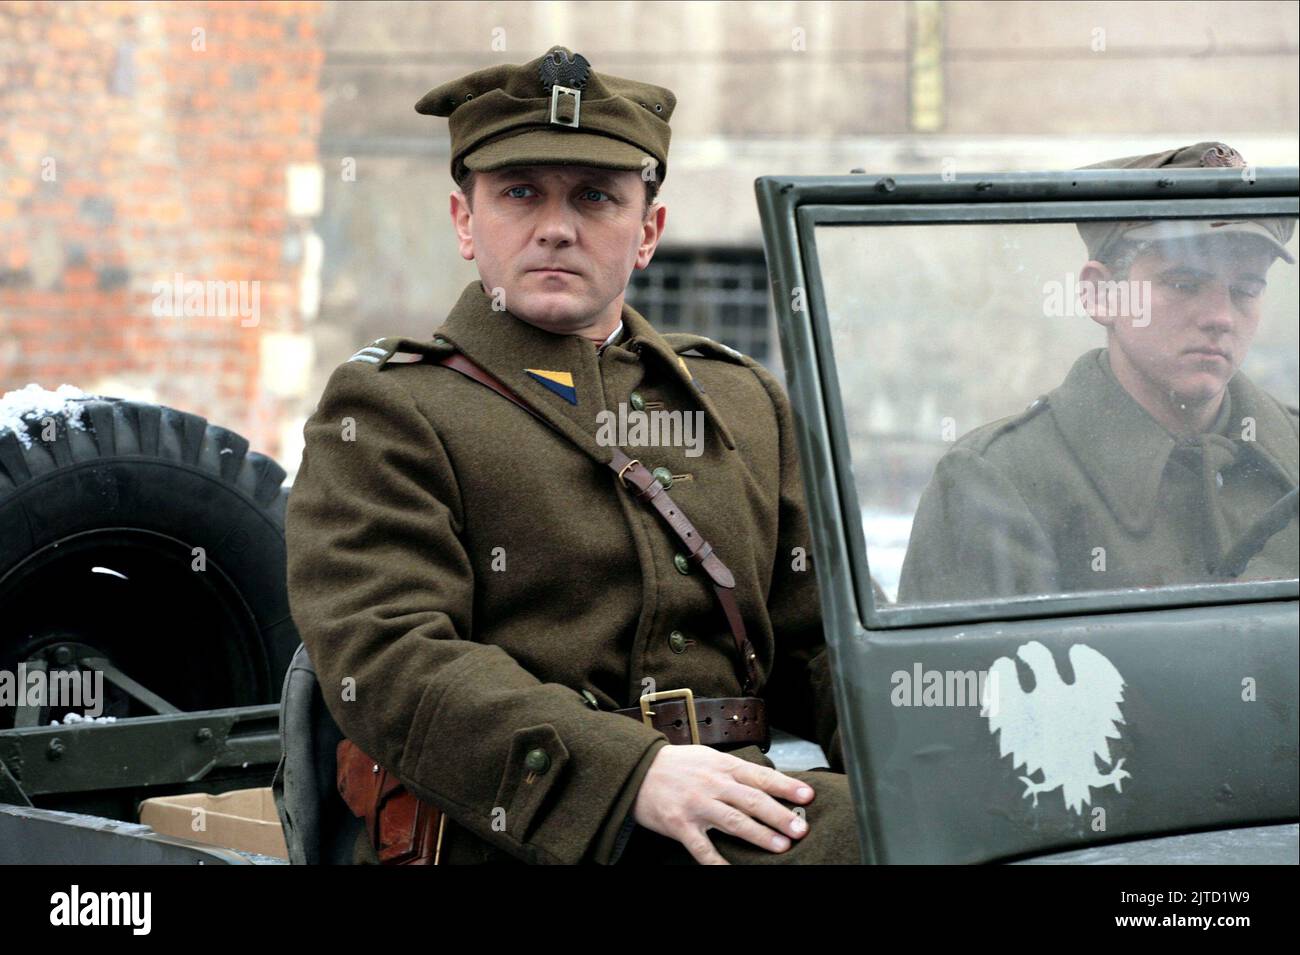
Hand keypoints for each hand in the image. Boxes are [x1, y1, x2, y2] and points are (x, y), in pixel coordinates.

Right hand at [631, 744, 814, 864]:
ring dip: (759, 835)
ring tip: (781, 846)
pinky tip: (730, 871)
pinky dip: (717, 862)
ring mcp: (696, 805)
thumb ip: (735, 770)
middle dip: (779, 815)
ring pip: (733, 822)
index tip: (807, 796)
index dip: (785, 786)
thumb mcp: (708, 757)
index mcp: (722, 766)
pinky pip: (702, 848)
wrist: (637, 770)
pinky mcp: (680, 825)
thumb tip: (768, 782)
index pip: (760, 776)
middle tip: (800, 828)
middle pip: (751, 800)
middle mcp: (712, 784)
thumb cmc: (677, 765)